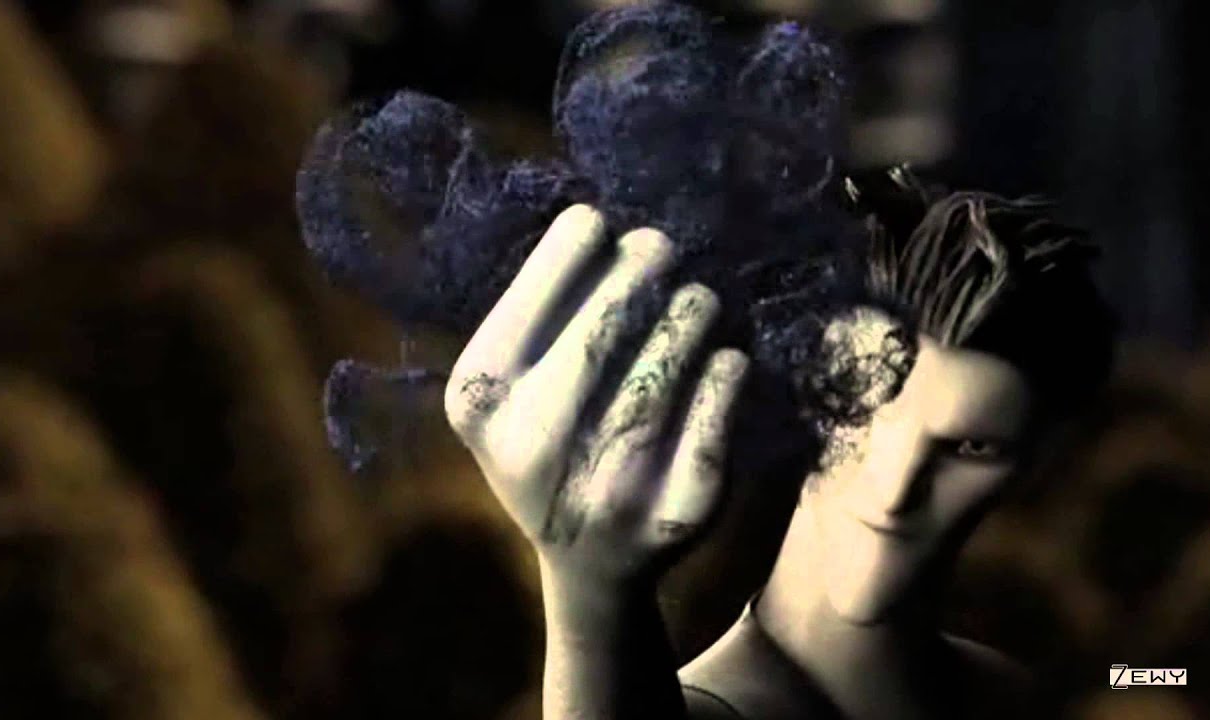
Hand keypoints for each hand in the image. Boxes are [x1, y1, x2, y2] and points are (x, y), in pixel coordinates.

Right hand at [444, 204, 748, 585]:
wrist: (588, 565)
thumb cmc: (546, 445)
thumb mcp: (510, 388)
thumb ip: (541, 314)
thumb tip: (609, 225)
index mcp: (481, 399)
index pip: (541, 288)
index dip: (582, 241)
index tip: (603, 225)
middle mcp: (535, 445)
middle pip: (612, 319)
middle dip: (647, 267)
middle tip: (663, 249)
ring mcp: (609, 484)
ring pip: (670, 360)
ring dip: (692, 311)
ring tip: (697, 301)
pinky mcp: (677, 509)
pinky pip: (718, 413)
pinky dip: (727, 372)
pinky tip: (725, 356)